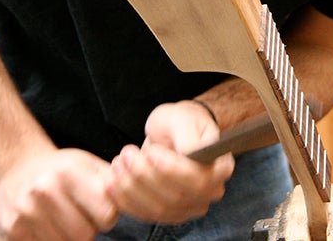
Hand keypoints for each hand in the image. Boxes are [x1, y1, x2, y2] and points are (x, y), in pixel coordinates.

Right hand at [0, 148, 118, 240]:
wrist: (16, 168)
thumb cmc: (60, 169)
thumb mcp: (88, 165)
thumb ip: (112, 180)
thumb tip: (132, 192)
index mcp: (71, 173)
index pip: (106, 214)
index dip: (107, 216)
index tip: (100, 210)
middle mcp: (46, 190)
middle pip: (85, 235)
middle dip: (87, 230)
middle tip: (79, 216)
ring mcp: (27, 210)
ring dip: (67, 238)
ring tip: (61, 219)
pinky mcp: (13, 228)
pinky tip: (45, 225)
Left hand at [106, 100, 234, 223]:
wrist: (174, 132)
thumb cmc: (182, 121)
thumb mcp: (183, 118)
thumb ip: (187, 135)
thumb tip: (187, 154)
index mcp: (220, 167)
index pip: (197, 179)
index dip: (171, 170)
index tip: (151, 152)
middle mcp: (210, 191)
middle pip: (175, 197)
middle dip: (145, 177)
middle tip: (126, 154)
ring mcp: (190, 206)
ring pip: (158, 209)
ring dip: (131, 189)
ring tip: (118, 163)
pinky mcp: (169, 213)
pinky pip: (146, 215)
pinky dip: (126, 201)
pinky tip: (112, 183)